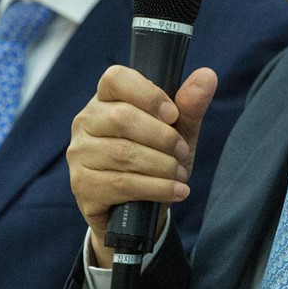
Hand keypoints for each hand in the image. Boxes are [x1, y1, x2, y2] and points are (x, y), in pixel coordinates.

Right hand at [67, 64, 217, 266]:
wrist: (140, 212)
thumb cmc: (156, 160)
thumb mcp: (177, 132)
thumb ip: (190, 105)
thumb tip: (208, 76)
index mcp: (105, 99)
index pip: (116, 79)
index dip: (148, 94)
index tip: (173, 114)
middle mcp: (85, 122)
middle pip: (122, 118)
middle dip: (162, 137)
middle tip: (182, 152)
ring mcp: (80, 154)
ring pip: (123, 153)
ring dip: (162, 166)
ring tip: (181, 175)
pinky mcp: (82, 185)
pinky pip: (121, 184)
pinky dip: (156, 188)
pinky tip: (175, 192)